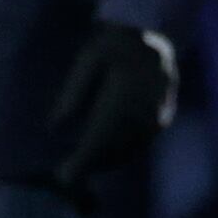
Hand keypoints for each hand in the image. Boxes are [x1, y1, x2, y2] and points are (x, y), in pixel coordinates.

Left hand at [47, 23, 177, 203]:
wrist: (153, 40)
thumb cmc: (115, 46)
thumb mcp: (89, 60)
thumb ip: (73, 93)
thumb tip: (55, 127)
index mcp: (124, 96)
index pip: (99, 139)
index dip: (82, 162)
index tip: (64, 177)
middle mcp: (143, 113)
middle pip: (112, 150)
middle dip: (89, 166)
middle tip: (65, 176)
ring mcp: (156, 119)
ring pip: (126, 150)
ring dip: (104, 162)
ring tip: (80, 170)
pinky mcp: (162, 121)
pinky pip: (139, 145)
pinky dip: (119, 155)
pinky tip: (103, 159)